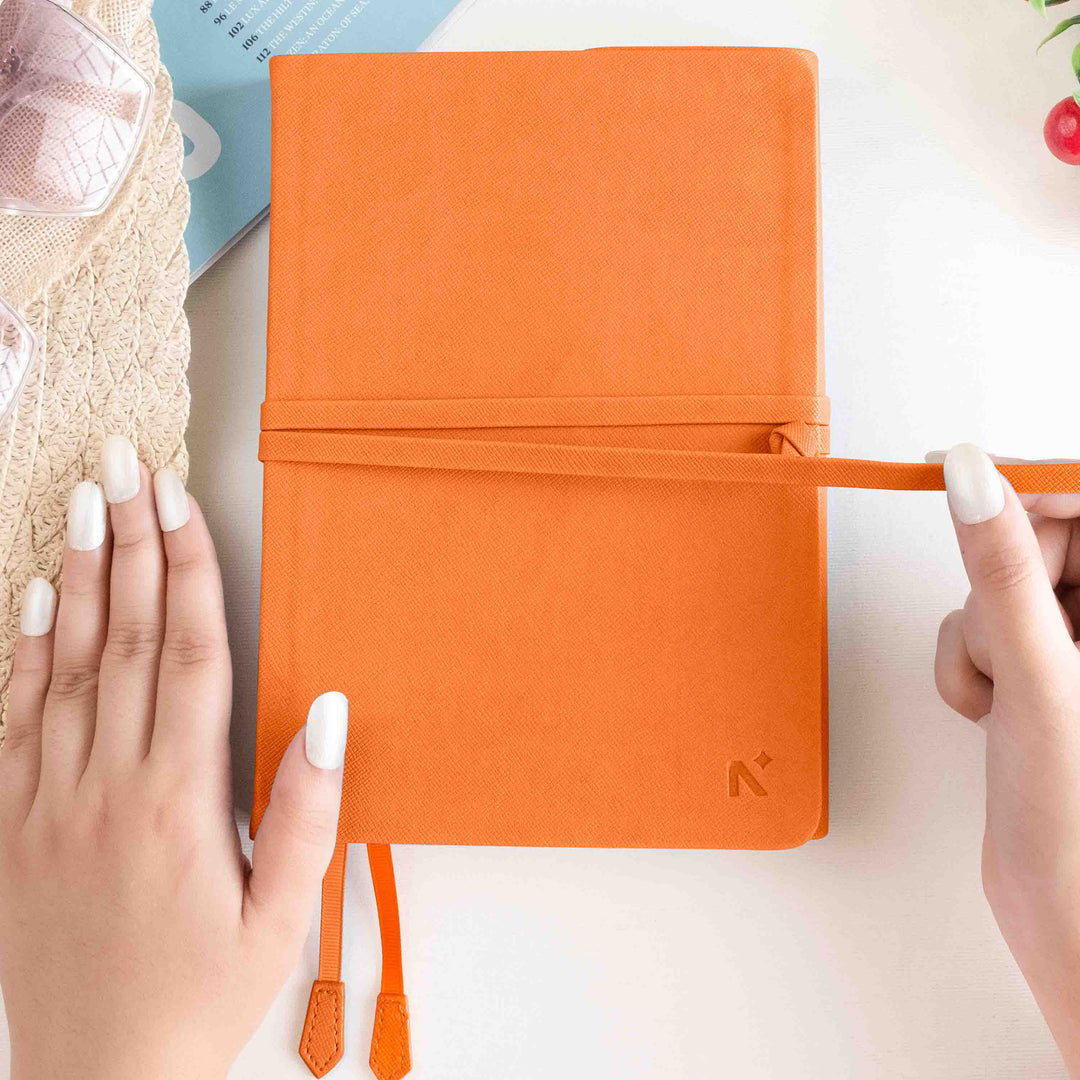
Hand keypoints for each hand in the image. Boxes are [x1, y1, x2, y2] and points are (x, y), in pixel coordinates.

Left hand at [0, 436, 346, 1079]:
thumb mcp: (283, 918)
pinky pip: (11, 722)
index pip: (191, 657)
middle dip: (132, 544)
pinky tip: (32, 598)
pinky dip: (20, 653)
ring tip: (84, 503)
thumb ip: (307, 809)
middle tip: (126, 464)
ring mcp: (48, 802)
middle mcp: (107, 786)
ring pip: (65, 666)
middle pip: (127, 641)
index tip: (180, 502)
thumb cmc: (200, 997)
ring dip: (79, 579)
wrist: (98, 1077)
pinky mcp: (10, 826)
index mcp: (180, 803)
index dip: (189, 572)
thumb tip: (325, 708)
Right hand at [934, 443, 1079, 1073]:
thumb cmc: (1075, 813)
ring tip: (1001, 688)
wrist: (1065, 910)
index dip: (1036, 494)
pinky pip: (986, 625)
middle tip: (1007, 630)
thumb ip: (1002, 568)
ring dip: (981, 629)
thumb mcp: (1039, 672)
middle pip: (1048, 544)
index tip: (973, 476)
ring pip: (1007, 587)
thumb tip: (972, 476)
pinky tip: (989, 706)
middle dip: (1005, 585)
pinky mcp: (1044, 673)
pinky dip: (970, 658)